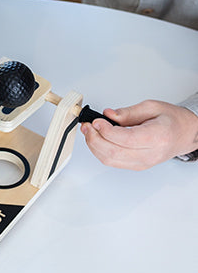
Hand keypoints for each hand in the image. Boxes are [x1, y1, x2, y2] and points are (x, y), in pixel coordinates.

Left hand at [80, 100, 197, 169]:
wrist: (184, 135)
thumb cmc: (173, 120)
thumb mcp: (152, 107)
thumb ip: (128, 112)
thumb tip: (108, 115)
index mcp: (157, 137)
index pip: (125, 139)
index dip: (106, 131)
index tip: (96, 121)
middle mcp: (149, 154)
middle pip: (113, 153)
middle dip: (94, 139)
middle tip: (87, 126)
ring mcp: (141, 163)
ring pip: (109, 160)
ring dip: (94, 146)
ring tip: (89, 132)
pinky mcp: (135, 166)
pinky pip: (112, 162)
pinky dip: (101, 151)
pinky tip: (97, 140)